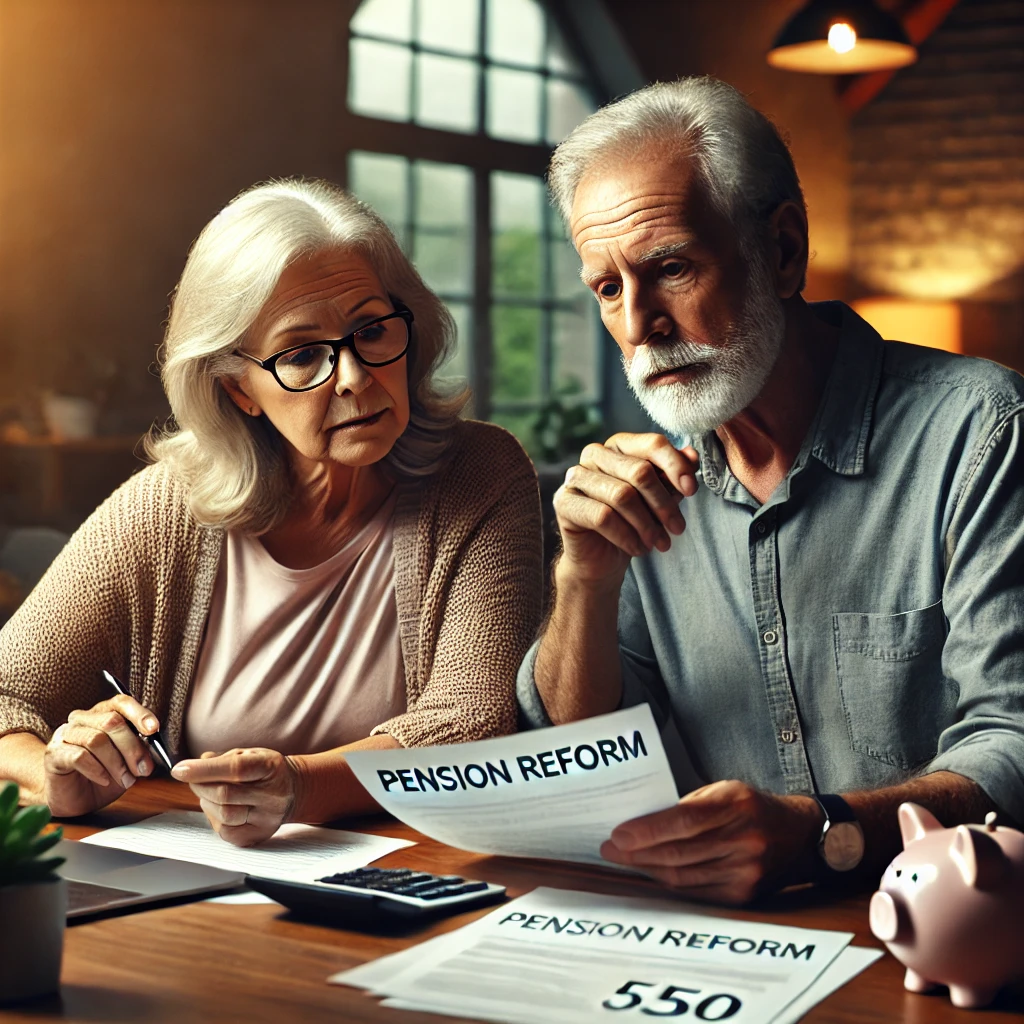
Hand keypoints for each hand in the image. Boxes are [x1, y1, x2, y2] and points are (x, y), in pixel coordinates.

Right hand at [43, 695, 157, 817]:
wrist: (74, 799)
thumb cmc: (104, 775)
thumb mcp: (128, 761)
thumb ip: (140, 749)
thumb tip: (154, 747)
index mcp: (103, 714)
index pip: (121, 702)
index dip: (139, 714)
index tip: (153, 729)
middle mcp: (83, 719)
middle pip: (112, 722)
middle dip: (132, 747)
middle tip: (143, 769)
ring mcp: (66, 734)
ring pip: (97, 740)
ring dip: (116, 763)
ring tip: (125, 779)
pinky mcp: (54, 753)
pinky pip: (79, 756)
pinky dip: (97, 770)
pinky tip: (104, 780)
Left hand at [171, 748, 296, 846]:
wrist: (293, 791)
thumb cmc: (266, 770)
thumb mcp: (250, 754)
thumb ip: (223, 758)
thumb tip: (196, 765)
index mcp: (271, 767)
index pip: (235, 768)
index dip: (204, 769)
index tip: (179, 769)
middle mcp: (273, 795)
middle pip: (225, 794)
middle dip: (199, 786)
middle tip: (191, 778)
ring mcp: (267, 818)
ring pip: (223, 815)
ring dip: (205, 802)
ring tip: (208, 792)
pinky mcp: (258, 836)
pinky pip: (225, 830)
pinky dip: (214, 817)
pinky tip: (218, 808)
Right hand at [554, 433, 698, 583]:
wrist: (601, 560)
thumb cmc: (633, 523)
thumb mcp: (660, 498)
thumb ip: (673, 475)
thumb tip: (691, 455)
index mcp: (619, 445)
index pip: (652, 444)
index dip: (675, 466)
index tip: (692, 491)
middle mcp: (594, 454)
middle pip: (639, 471)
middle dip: (664, 504)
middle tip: (678, 528)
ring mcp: (575, 477)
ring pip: (622, 495)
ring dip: (647, 525)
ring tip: (659, 543)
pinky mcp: (564, 502)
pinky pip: (603, 517)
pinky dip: (627, 536)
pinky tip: (638, 549)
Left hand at [600, 780, 821, 904]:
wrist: (799, 835)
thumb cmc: (751, 807)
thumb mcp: (723, 790)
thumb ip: (688, 806)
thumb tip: (641, 822)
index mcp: (737, 804)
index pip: (685, 820)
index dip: (648, 830)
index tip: (618, 834)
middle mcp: (744, 839)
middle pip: (679, 852)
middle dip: (637, 853)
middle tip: (609, 849)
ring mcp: (747, 871)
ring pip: (683, 876)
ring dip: (647, 869)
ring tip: (623, 860)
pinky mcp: (744, 895)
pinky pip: (695, 892)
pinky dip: (668, 883)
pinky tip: (650, 873)